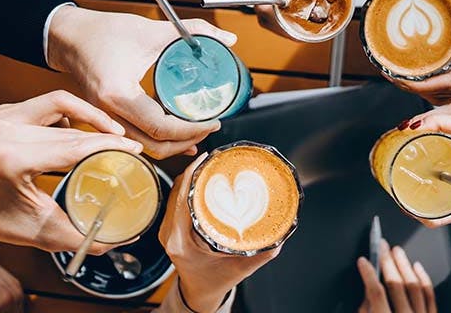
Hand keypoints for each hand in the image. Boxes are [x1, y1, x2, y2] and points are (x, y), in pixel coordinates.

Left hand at [0, 90, 142, 253]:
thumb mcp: (43, 233)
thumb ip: (84, 237)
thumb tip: (124, 239)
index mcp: (12, 159)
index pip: (73, 146)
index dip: (109, 147)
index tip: (134, 151)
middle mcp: (6, 131)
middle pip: (72, 127)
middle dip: (106, 134)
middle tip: (129, 147)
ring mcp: (4, 117)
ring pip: (63, 104)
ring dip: (91, 117)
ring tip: (111, 134)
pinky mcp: (6, 112)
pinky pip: (49, 104)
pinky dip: (71, 114)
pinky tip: (82, 131)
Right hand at [47, 7, 238, 158]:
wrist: (70, 35)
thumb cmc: (104, 31)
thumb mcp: (152, 29)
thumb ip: (194, 32)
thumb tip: (228, 39)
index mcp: (118, 92)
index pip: (160, 126)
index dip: (191, 129)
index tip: (214, 121)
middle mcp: (108, 112)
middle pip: (152, 145)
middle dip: (185, 141)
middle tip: (211, 128)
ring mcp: (104, 118)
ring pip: (142, 148)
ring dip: (172, 145)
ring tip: (198, 134)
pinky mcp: (105, 118)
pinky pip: (134, 139)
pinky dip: (157, 141)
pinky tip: (177, 138)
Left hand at [158, 154, 280, 311]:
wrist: (199, 293)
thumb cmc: (215, 282)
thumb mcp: (240, 269)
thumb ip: (261, 252)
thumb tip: (282, 232)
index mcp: (180, 241)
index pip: (181, 198)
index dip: (193, 174)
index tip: (208, 158)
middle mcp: (170, 233)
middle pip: (177, 189)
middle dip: (194, 169)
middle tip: (215, 156)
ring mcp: (168, 229)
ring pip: (175, 191)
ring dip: (191, 175)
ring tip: (210, 162)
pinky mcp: (171, 226)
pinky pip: (176, 198)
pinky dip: (188, 185)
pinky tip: (202, 176)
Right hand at [242, 0, 356, 38]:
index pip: (264, 6)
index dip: (279, 24)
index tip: (298, 32)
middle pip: (263, 12)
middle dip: (283, 28)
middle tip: (307, 35)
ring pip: (263, 7)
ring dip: (281, 20)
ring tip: (304, 27)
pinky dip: (279, 8)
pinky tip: (296, 10)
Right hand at [357, 241, 435, 312]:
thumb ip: (366, 311)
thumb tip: (368, 288)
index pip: (376, 293)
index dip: (368, 274)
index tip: (363, 261)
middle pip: (396, 284)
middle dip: (387, 262)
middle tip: (382, 246)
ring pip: (414, 285)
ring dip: (404, 265)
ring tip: (397, 251)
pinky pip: (429, 295)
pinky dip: (423, 278)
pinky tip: (417, 266)